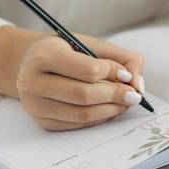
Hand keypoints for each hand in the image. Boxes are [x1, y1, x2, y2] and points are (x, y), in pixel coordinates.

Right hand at [0, 26, 145, 130]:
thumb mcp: (90, 44)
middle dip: (115, 95)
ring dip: (111, 110)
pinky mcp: (41, 120)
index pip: (88, 70)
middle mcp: (32, 81)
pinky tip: (109, 108)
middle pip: (84, 95)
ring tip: (125, 102)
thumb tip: (137, 84)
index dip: (113, 73)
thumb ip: (121, 57)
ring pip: (82, 114)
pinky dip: (99, 118)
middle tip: (133, 94)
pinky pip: (77, 124)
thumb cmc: (66, 51)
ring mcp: (34, 104)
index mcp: (44, 55)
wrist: (31, 62)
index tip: (127, 74)